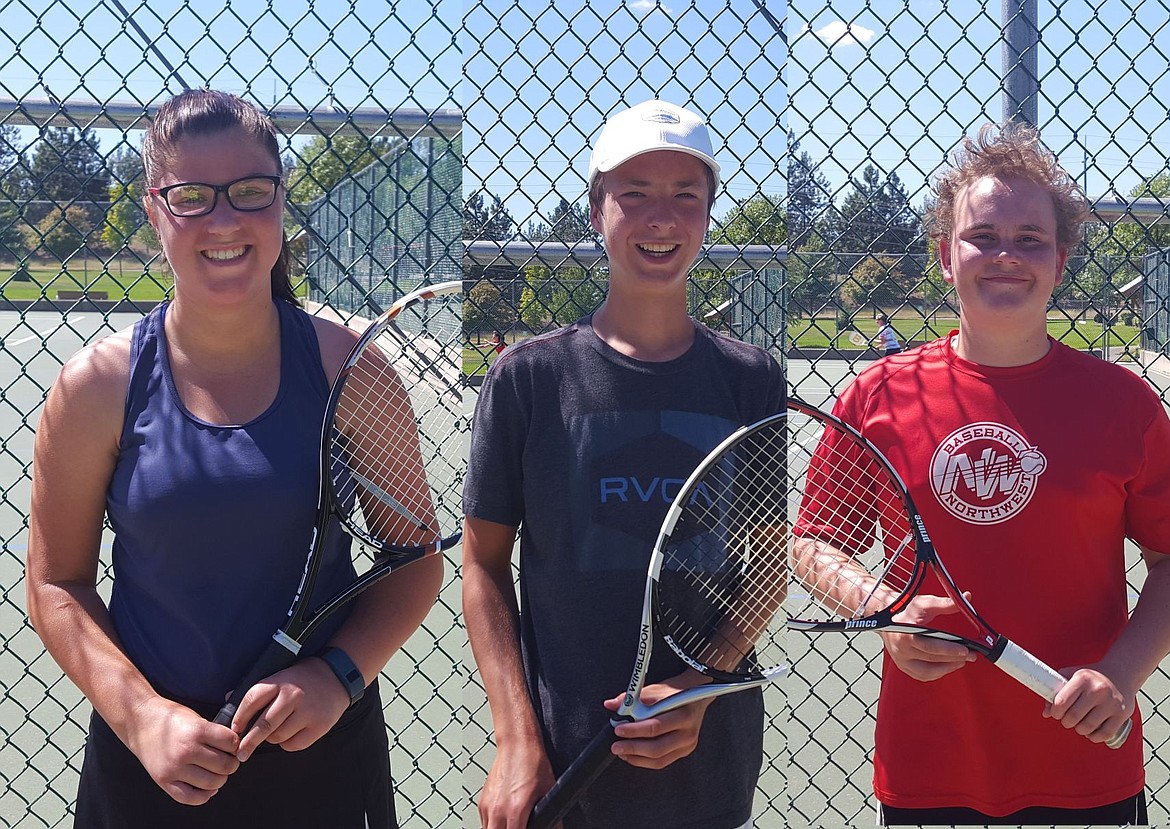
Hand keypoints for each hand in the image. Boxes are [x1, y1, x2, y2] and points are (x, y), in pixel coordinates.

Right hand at [125, 696, 240, 804]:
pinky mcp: (164, 781)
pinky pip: (191, 798)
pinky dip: (204, 795)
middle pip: (225, 765)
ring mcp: (174, 768)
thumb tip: (234, 748)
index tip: (234, 745)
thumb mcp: (196, 718)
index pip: (231, 743)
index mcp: (197, 730)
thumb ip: (214, 733)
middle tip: (229, 760)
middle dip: (232, 763)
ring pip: (212, 783)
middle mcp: (186, 751)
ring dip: (220, 779)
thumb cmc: (169, 718)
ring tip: (217, 771)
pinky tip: (207, 787)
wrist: (140, 721)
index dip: (236, 744)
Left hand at [230, 656, 350, 760]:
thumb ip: (257, 690)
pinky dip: (288, 743)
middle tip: (240, 754)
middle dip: (248, 742)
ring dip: (272, 739)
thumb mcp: (280, 675)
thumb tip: (228, 700)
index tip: (234, 730)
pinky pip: (293, 744)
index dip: (239, 718)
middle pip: (264, 725)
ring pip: (277, 737)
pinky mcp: (318, 726)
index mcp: (280, 682)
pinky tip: (293, 732)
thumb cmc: (303, 679)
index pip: (252, 701)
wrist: (338, 677)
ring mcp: (307, 712)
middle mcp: (293, 697)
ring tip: (277, 730)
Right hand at [477, 736, 557, 828]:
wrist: (517, 744)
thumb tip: (556, 826)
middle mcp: (498, 810)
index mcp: (515, 811)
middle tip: (519, 827)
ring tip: (511, 824)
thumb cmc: (532, 762)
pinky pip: (484, 821)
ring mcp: (487, 805)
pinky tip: (504, 818)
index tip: (526, 828)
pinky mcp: (482, 800)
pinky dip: (493, 824)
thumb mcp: (548, 790)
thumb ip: (553, 815)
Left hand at [605, 670, 711, 769]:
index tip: (618, 729)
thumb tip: (610, 704)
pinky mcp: (684, 751)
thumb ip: (631, 698)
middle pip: (657, 747)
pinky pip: (662, 762)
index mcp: (683, 714)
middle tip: (616, 746)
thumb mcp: (654, 689)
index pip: (655, 726)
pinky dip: (644, 761)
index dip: (634, 730)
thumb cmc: (674, 693)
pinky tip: (632, 755)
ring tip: (621, 751)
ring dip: (636, 757)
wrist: (696, 695)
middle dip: (633, 748)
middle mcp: (688, 732)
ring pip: (659, 759)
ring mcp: (687, 744)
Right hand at [880, 594, 976, 680]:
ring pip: (927, 672)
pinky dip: (937, 673)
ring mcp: (901, 659)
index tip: (965, 650)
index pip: (930, 647)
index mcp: (905, 634)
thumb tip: (966, 599)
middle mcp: (901, 650)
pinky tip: (947, 667)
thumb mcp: (924, 603)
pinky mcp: (903, 665)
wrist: (886, 616)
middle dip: (954, 659)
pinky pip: (922, 675)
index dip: (949, 650)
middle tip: (970, 655)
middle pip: (931, 660)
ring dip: (947, 668)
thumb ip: (945, 603)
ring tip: (961, 661)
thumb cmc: (905, 610)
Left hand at [1046, 666, 1132, 743]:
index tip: (1056, 713)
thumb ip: (1056, 691)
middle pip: (1073, 717)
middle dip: (1066, 722)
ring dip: (1079, 730)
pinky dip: (1094, 737)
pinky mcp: (1122, 714)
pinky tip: (1091, 731)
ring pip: (1087, 728)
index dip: (1055, 712)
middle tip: (1067, 719)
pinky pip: (1104, 734)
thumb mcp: (1071, 675)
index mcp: (1082, 679)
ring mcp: (1112, 703)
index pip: (1061, 702)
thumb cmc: (1091, 677)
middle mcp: (1098, 690)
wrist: (1121, 673)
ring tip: (1079, 724)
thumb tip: (1046, 713)